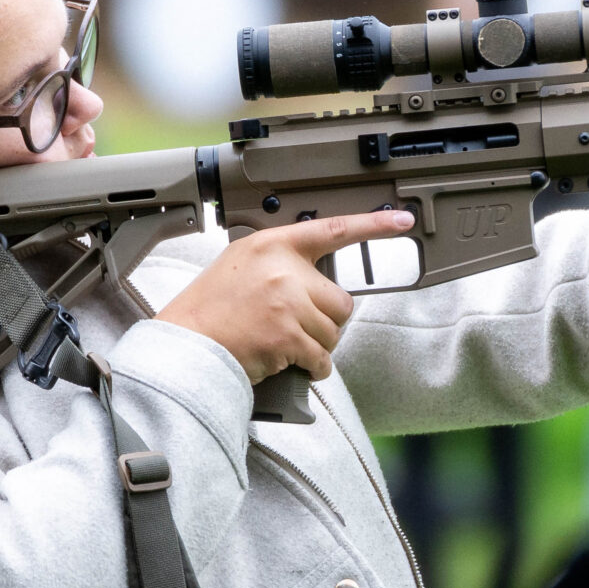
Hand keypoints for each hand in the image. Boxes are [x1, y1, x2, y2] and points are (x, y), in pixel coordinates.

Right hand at [160, 208, 417, 385]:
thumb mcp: (239, 265)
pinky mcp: (288, 337)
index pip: (333, 229)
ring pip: (333, 333)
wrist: (186, 344)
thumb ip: (278, 264)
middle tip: (298, 327)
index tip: (401, 219)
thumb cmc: (209, 311)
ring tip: (284, 345)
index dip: (373, 224)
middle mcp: (284, 270)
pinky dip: (313, 368)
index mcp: (272, 245)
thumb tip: (313, 281)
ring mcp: (287, 303)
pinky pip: (321, 358)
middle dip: (326, 320)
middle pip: (341, 300)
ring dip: (317, 346)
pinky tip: (293, 365)